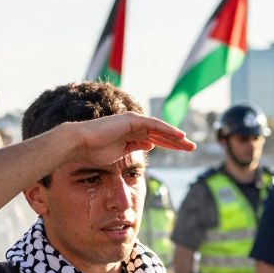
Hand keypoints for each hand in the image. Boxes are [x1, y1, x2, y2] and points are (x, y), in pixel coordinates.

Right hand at [72, 113, 195, 167]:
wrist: (81, 143)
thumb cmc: (95, 151)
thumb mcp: (120, 153)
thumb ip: (135, 147)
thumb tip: (150, 144)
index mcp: (131, 134)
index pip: (155, 139)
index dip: (169, 144)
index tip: (182, 150)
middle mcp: (134, 125)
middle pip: (160, 133)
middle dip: (176, 141)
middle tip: (192, 148)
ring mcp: (133, 121)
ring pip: (160, 129)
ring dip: (175, 136)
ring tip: (189, 144)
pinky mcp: (132, 120)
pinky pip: (154, 125)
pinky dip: (167, 130)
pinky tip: (179, 136)